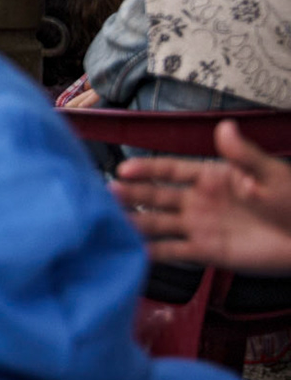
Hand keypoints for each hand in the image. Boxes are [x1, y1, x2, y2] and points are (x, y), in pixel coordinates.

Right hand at [113, 122, 290, 273]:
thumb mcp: (271, 173)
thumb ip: (242, 154)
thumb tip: (224, 127)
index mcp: (212, 176)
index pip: (171, 169)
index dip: (147, 169)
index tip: (124, 170)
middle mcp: (199, 200)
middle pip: (157, 195)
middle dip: (132, 194)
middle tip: (108, 194)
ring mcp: (200, 227)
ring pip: (159, 223)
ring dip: (135, 221)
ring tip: (111, 221)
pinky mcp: (206, 252)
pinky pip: (174, 252)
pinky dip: (153, 253)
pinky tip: (133, 251)